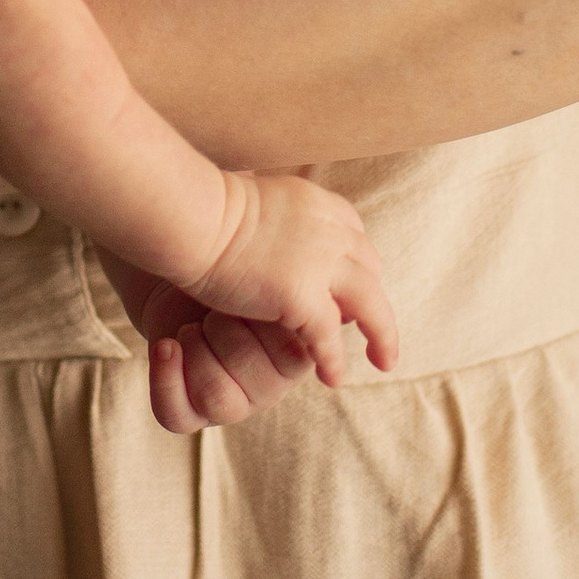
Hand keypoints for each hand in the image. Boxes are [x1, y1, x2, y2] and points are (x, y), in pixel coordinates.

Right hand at [194, 172, 398, 387]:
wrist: (194, 217)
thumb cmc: (208, 209)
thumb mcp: (259, 201)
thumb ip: (277, 216)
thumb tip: (264, 211)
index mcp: (321, 205)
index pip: (356, 239)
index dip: (357, 267)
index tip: (351, 286)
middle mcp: (332, 231)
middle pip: (370, 271)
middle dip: (373, 300)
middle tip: (371, 328)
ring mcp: (323, 263)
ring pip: (370, 304)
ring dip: (382, 334)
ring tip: (384, 360)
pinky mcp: (304, 296)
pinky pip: (328, 337)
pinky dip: (334, 359)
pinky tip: (332, 377)